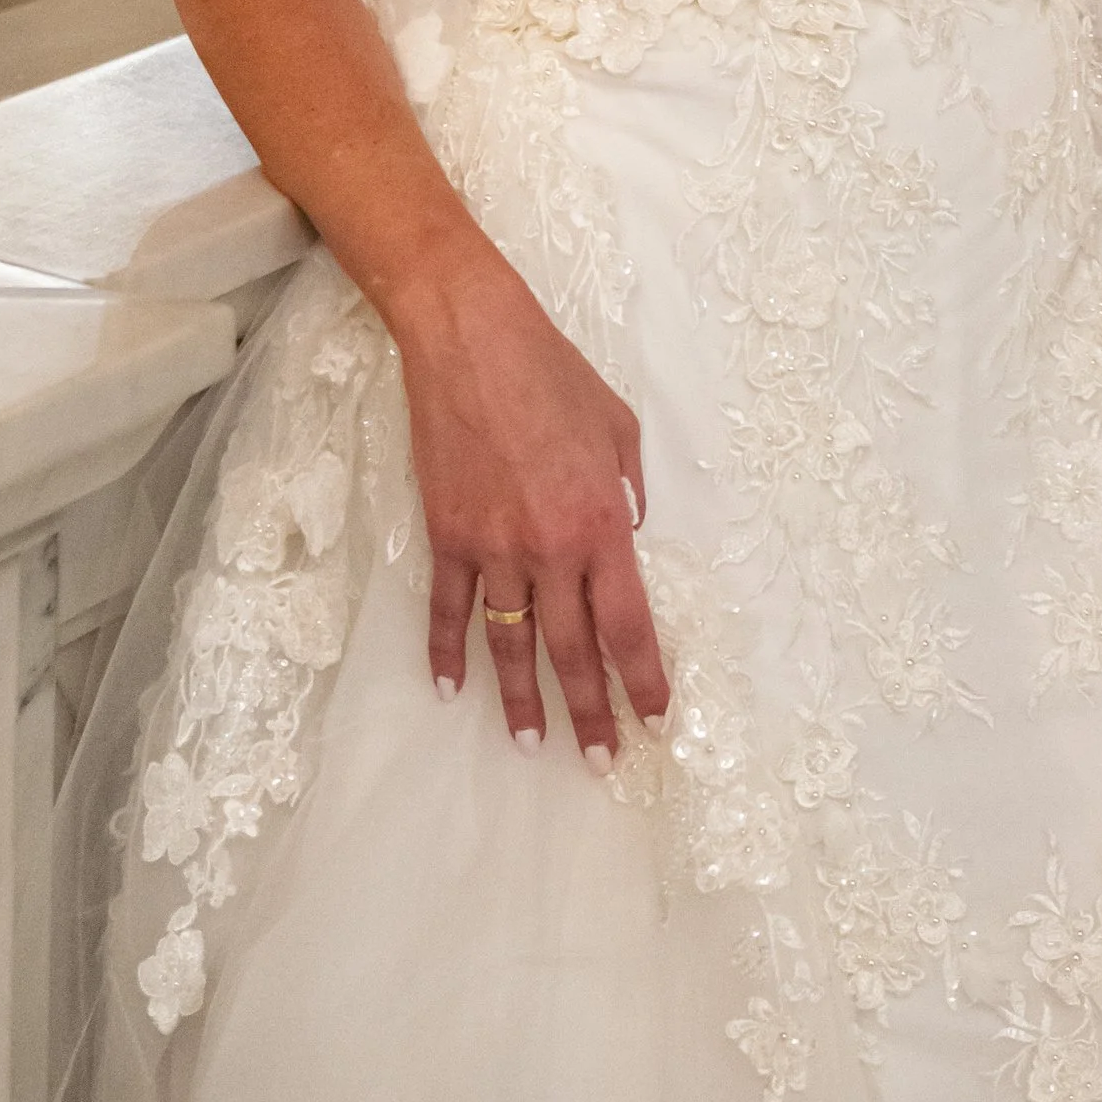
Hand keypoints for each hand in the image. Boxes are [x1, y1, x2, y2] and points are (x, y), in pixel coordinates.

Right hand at [392, 240, 670, 761]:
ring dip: (523, 700)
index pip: (629, 624)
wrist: (472, 339)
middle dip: (590, 712)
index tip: (654, 719)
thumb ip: (630, 491)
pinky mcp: (447, 535)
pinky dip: (448, 654)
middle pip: (573, 650)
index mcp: (603, 522)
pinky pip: (449, 610)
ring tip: (534, 745)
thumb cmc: (554, 373)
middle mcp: (550, 548)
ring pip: (511, 644)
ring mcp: (493, 547)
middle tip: (603, 762)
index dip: (644, 678)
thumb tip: (630, 535)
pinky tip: (452, 689)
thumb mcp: (620, 426)